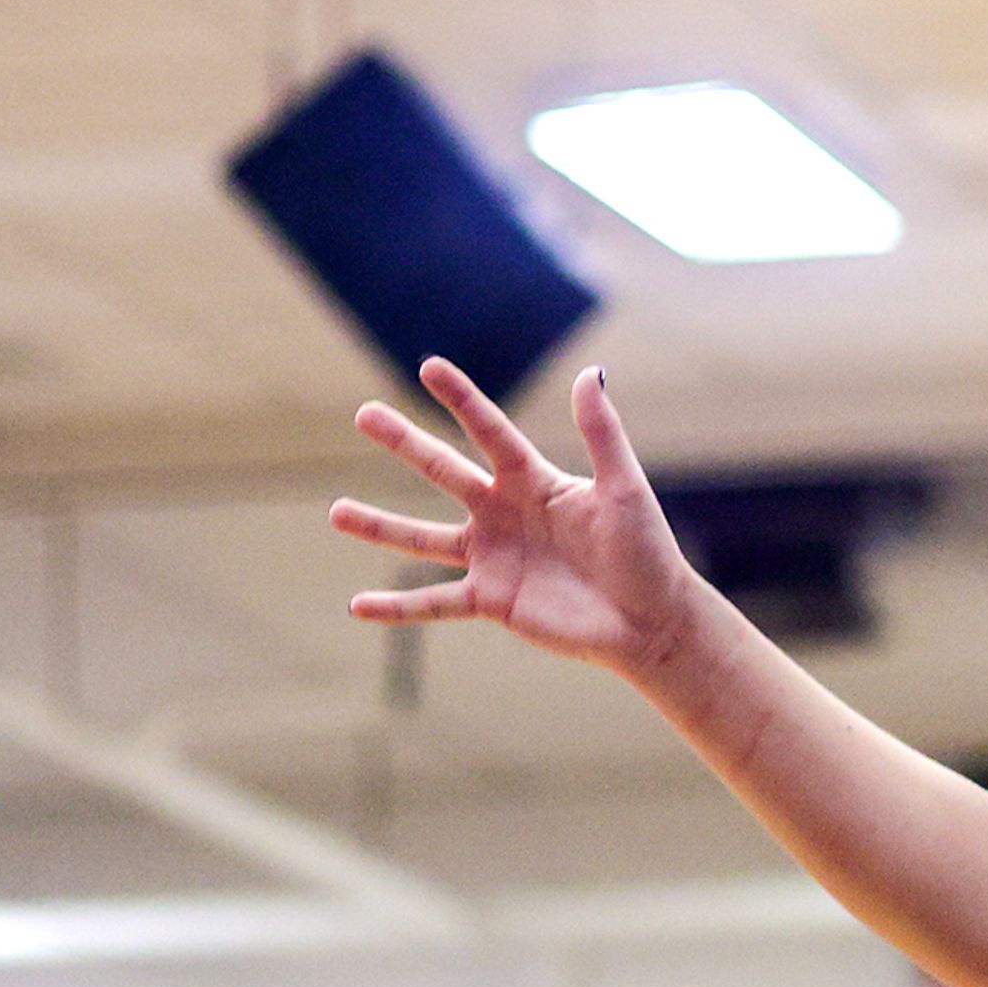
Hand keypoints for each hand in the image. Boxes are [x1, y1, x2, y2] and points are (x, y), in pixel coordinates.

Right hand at [330, 359, 704, 679]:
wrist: (651, 620)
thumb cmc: (646, 550)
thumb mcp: (623, 487)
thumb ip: (602, 433)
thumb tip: (590, 372)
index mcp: (537, 482)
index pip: (491, 432)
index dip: (462, 400)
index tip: (428, 366)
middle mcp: (506, 514)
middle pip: (445, 470)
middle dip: (405, 441)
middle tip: (364, 413)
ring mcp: (494, 557)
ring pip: (423, 538)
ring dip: (380, 526)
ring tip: (335, 512)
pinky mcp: (491, 600)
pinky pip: (434, 603)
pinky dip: (396, 607)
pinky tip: (356, 606)